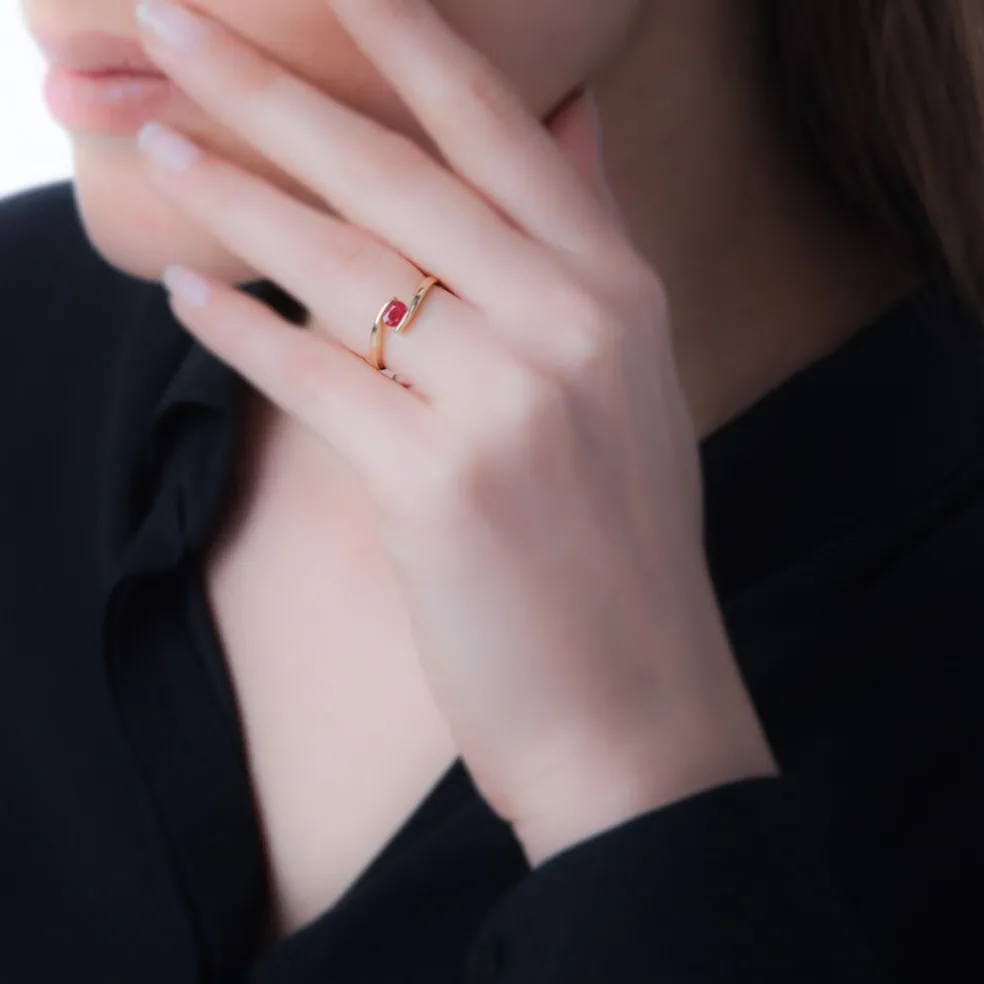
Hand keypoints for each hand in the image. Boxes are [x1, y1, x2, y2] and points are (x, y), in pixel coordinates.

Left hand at [133, 0, 777, 865]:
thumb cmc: (618, 546)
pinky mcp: (440, 487)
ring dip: (234, 196)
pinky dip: (241, 332)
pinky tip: (186, 294)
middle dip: (270, 88)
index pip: (501, 131)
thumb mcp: (635, 381)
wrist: (632, 701)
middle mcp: (572, 327)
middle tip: (170, 22)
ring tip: (155, 142)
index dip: (408, 39)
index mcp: (620, 292)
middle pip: (397, 177)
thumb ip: (593, 244)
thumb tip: (573, 122)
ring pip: (342, 267)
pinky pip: (315, 377)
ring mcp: (510, 404)